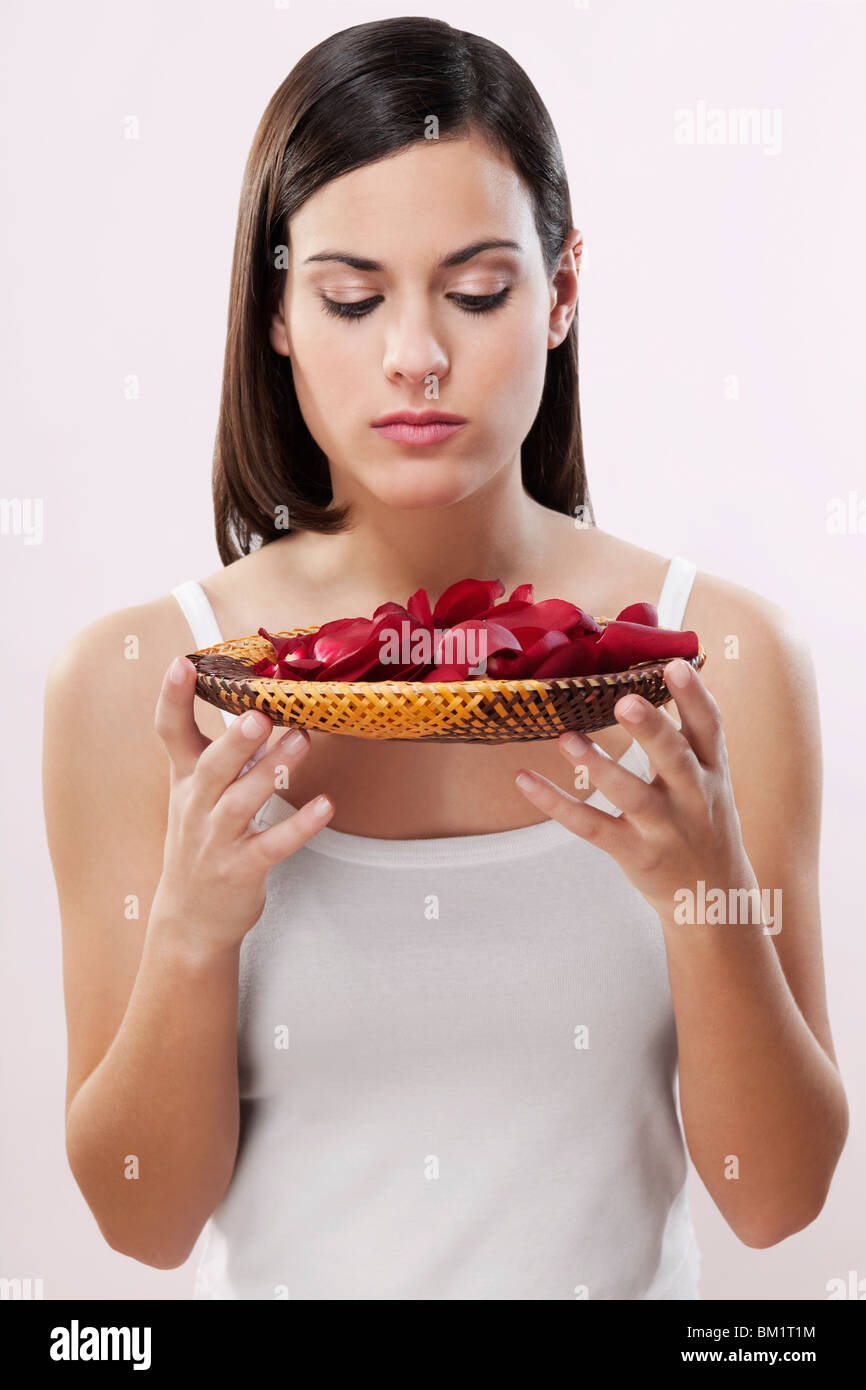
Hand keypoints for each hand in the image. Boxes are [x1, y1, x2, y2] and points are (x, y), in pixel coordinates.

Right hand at [151, 656, 333, 952]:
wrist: (189, 919)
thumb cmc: (201, 843)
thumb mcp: (197, 794)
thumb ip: (222, 752)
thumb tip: (256, 707)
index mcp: (185, 780)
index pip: (170, 733)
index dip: (173, 698)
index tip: (181, 663)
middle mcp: (197, 807)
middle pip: (212, 766)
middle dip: (234, 741)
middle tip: (258, 714)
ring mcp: (218, 839)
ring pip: (244, 801)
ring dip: (274, 771)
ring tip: (302, 741)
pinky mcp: (243, 868)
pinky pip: (274, 844)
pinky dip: (300, 825)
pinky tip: (326, 805)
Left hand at [514, 659, 752, 918]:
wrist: (713, 896)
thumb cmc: (702, 820)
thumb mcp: (709, 778)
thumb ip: (688, 736)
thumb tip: (661, 669)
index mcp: (712, 770)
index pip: (709, 728)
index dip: (694, 696)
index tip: (674, 664)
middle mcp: (694, 797)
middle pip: (675, 759)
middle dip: (651, 730)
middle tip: (625, 700)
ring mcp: (664, 828)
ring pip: (632, 796)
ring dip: (599, 767)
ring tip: (567, 739)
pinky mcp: (634, 853)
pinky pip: (591, 827)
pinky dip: (556, 804)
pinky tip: (526, 779)